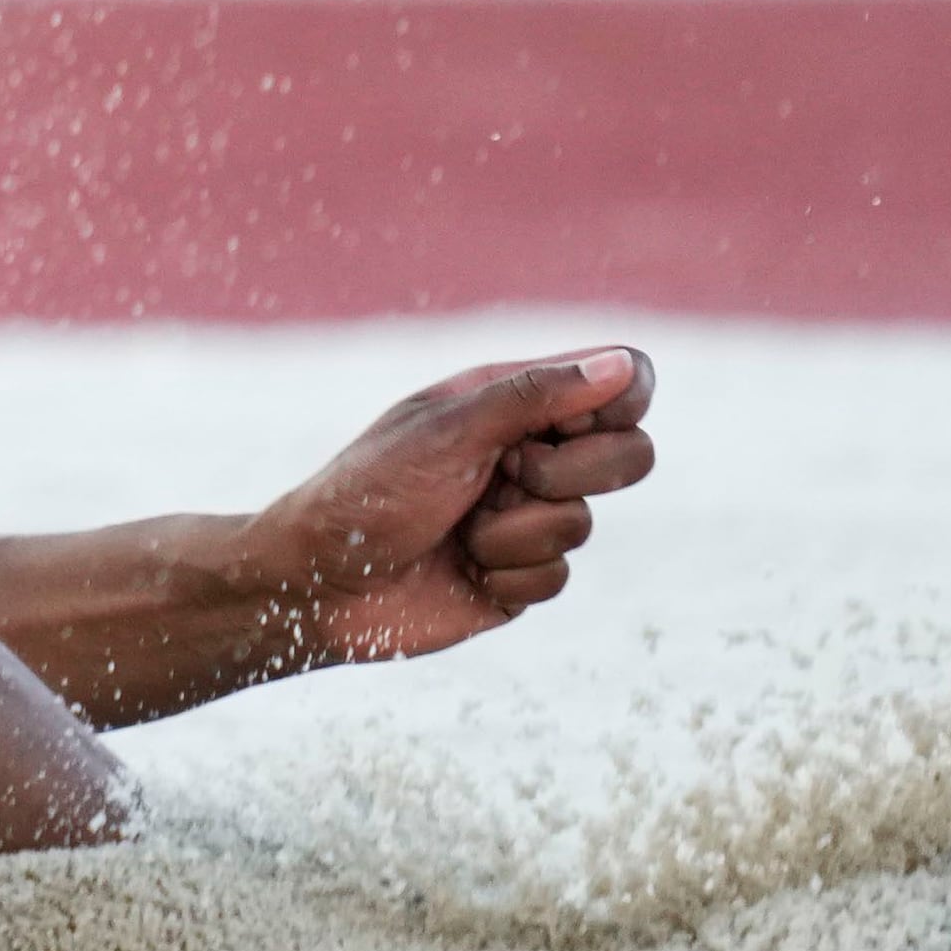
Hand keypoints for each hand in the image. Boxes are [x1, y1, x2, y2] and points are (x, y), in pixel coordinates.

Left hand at [234, 347, 658, 667]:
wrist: (321, 584)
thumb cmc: (369, 491)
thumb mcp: (448, 432)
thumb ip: (534, 398)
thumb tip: (621, 366)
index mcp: (509, 400)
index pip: (617, 380)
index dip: (620, 401)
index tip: (572, 425)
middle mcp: (527, 451)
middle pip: (629, 454)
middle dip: (569, 473)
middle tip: (510, 475)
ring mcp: (529, 513)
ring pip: (583, 521)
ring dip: (512, 531)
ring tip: (458, 528)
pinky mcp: (523, 572)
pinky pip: (558, 575)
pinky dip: (506, 573)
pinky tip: (462, 569)